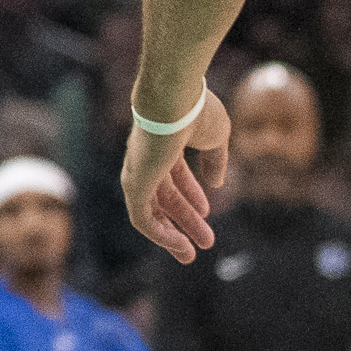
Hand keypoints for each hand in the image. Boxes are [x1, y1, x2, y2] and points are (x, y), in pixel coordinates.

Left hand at [120, 85, 231, 264]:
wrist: (173, 99)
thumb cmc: (196, 110)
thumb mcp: (215, 138)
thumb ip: (215, 161)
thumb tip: (215, 184)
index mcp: (163, 144)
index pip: (173, 175)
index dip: (190, 195)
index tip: (206, 212)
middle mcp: (146, 158)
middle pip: (162, 196)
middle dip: (183, 220)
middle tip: (203, 242)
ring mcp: (138, 170)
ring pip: (151, 211)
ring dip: (172, 233)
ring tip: (191, 252)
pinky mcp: (134, 183)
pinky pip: (141, 217)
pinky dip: (159, 234)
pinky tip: (178, 245)